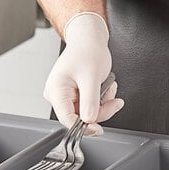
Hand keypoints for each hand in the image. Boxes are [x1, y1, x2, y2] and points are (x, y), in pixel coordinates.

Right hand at [43, 12, 123, 135]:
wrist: (90, 40)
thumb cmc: (87, 51)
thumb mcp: (91, 76)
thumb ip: (90, 101)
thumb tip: (89, 121)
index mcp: (56, 91)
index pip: (67, 120)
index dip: (84, 127)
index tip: (99, 129)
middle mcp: (58, 96)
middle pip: (80, 119)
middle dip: (100, 111)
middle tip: (113, 101)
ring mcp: (67, 97)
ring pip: (88, 115)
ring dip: (103, 105)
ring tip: (107, 87)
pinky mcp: (76, 97)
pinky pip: (91, 108)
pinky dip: (102, 101)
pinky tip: (104, 88)